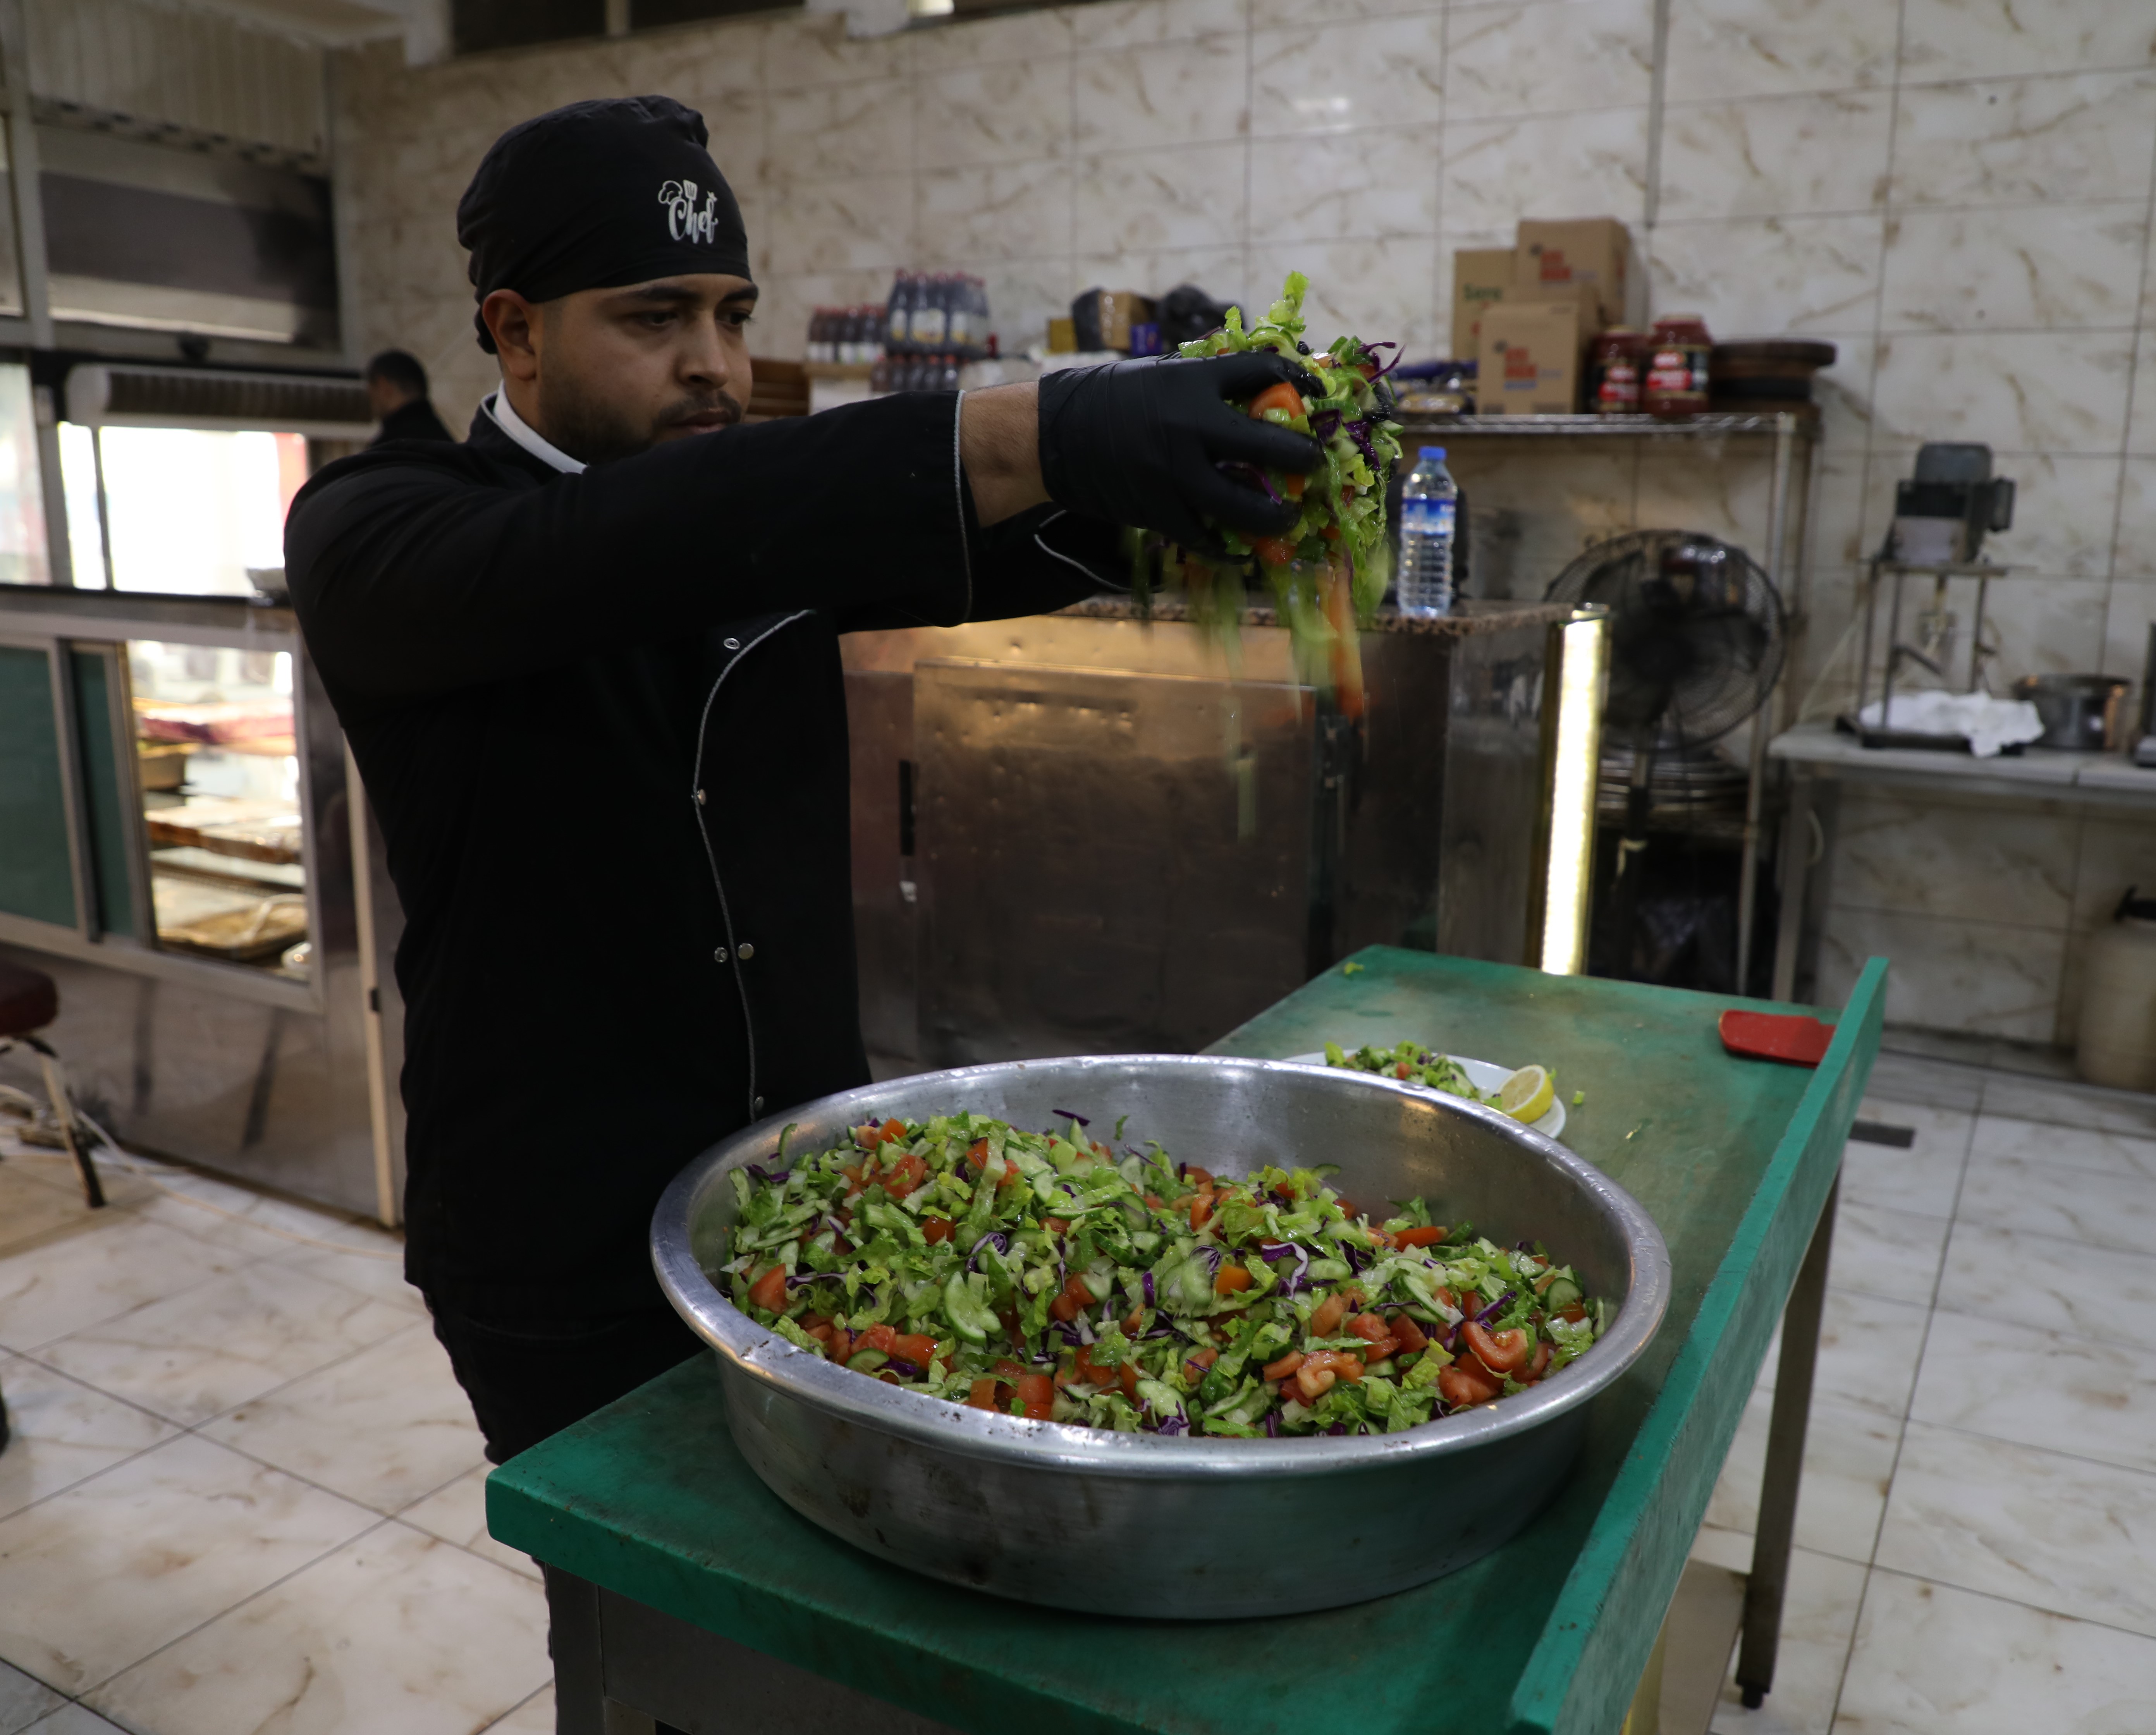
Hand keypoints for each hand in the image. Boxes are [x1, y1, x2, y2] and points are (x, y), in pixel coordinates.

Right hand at [1036, 352, 1322, 548]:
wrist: (1054, 435)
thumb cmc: (1111, 399)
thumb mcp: (1163, 375)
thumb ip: (1207, 385)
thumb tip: (1260, 391)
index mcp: (1192, 383)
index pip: (1262, 373)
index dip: (1298, 381)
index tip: (1315, 393)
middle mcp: (1189, 427)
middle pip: (1268, 445)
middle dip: (1302, 459)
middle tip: (1315, 466)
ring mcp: (1174, 473)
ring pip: (1243, 505)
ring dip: (1275, 515)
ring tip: (1288, 517)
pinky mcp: (1157, 510)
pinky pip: (1205, 538)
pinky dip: (1228, 547)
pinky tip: (1242, 550)